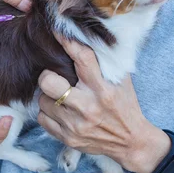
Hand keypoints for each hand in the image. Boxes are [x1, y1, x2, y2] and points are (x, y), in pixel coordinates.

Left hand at [37, 35, 170, 172]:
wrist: (130, 142)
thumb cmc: (124, 106)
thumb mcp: (121, 81)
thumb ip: (104, 62)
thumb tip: (83, 38)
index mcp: (102, 89)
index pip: (82, 58)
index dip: (66, 41)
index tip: (56, 30)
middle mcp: (87, 107)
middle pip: (49, 82)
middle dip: (47, 76)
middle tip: (53, 77)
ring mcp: (75, 125)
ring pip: (43, 100)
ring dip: (48, 96)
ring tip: (61, 96)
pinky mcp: (67, 138)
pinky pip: (42, 119)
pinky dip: (47, 113)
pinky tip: (59, 111)